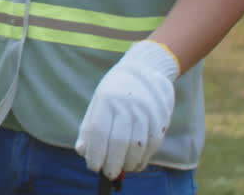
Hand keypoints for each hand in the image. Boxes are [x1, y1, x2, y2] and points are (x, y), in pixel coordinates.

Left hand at [75, 40, 179, 179]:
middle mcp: (126, 104)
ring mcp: (146, 111)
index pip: (98, 132)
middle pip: (118, 141)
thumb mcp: (98, 102)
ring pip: (137, 146)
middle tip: (108, 174)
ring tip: (122, 169)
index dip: (95, 153)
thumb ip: (89, 128)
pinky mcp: (161, 118)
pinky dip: (143, 158)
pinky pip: (152, 144)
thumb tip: (83, 152)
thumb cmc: (116, 90)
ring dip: (128, 164)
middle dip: (112, 164)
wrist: (147, 68)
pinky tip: (136, 163)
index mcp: (106, 98)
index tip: (93, 167)